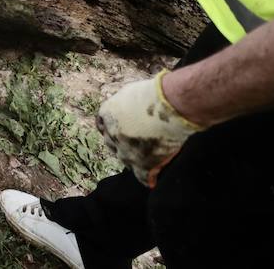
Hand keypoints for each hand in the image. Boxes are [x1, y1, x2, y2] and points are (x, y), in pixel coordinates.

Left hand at [96, 70, 201, 187]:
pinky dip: (148, 178)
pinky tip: (152, 180)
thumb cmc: (154, 94)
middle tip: (133, 142)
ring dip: (133, 158)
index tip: (119, 129)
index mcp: (107, 114)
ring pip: (125, 160)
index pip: (102, 125)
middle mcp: (112, 134)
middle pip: (112, 143)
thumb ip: (124, 105)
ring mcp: (127, 151)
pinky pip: (142, 176)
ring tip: (144, 158)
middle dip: (120, 143)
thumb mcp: (130, 93)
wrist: (171, 105)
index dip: (112, 128)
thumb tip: (127, 110)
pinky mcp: (144, 163)